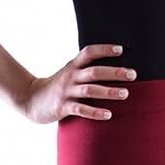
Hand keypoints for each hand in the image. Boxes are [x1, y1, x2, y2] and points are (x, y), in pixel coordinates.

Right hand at [22, 43, 137, 123]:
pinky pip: (81, 109)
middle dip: (115, 72)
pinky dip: (95, 112)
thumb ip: (85, 69)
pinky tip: (108, 114)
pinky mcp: (62, 108)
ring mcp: (66, 92)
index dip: (104, 49)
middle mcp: (70, 77)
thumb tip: (111, 67)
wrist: (30, 100)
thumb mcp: (69, 73)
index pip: (89, 53)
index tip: (121, 50)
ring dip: (109, 91)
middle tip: (133, 74)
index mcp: (73, 66)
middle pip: (94, 72)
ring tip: (125, 93)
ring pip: (90, 90)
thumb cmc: (57, 87)